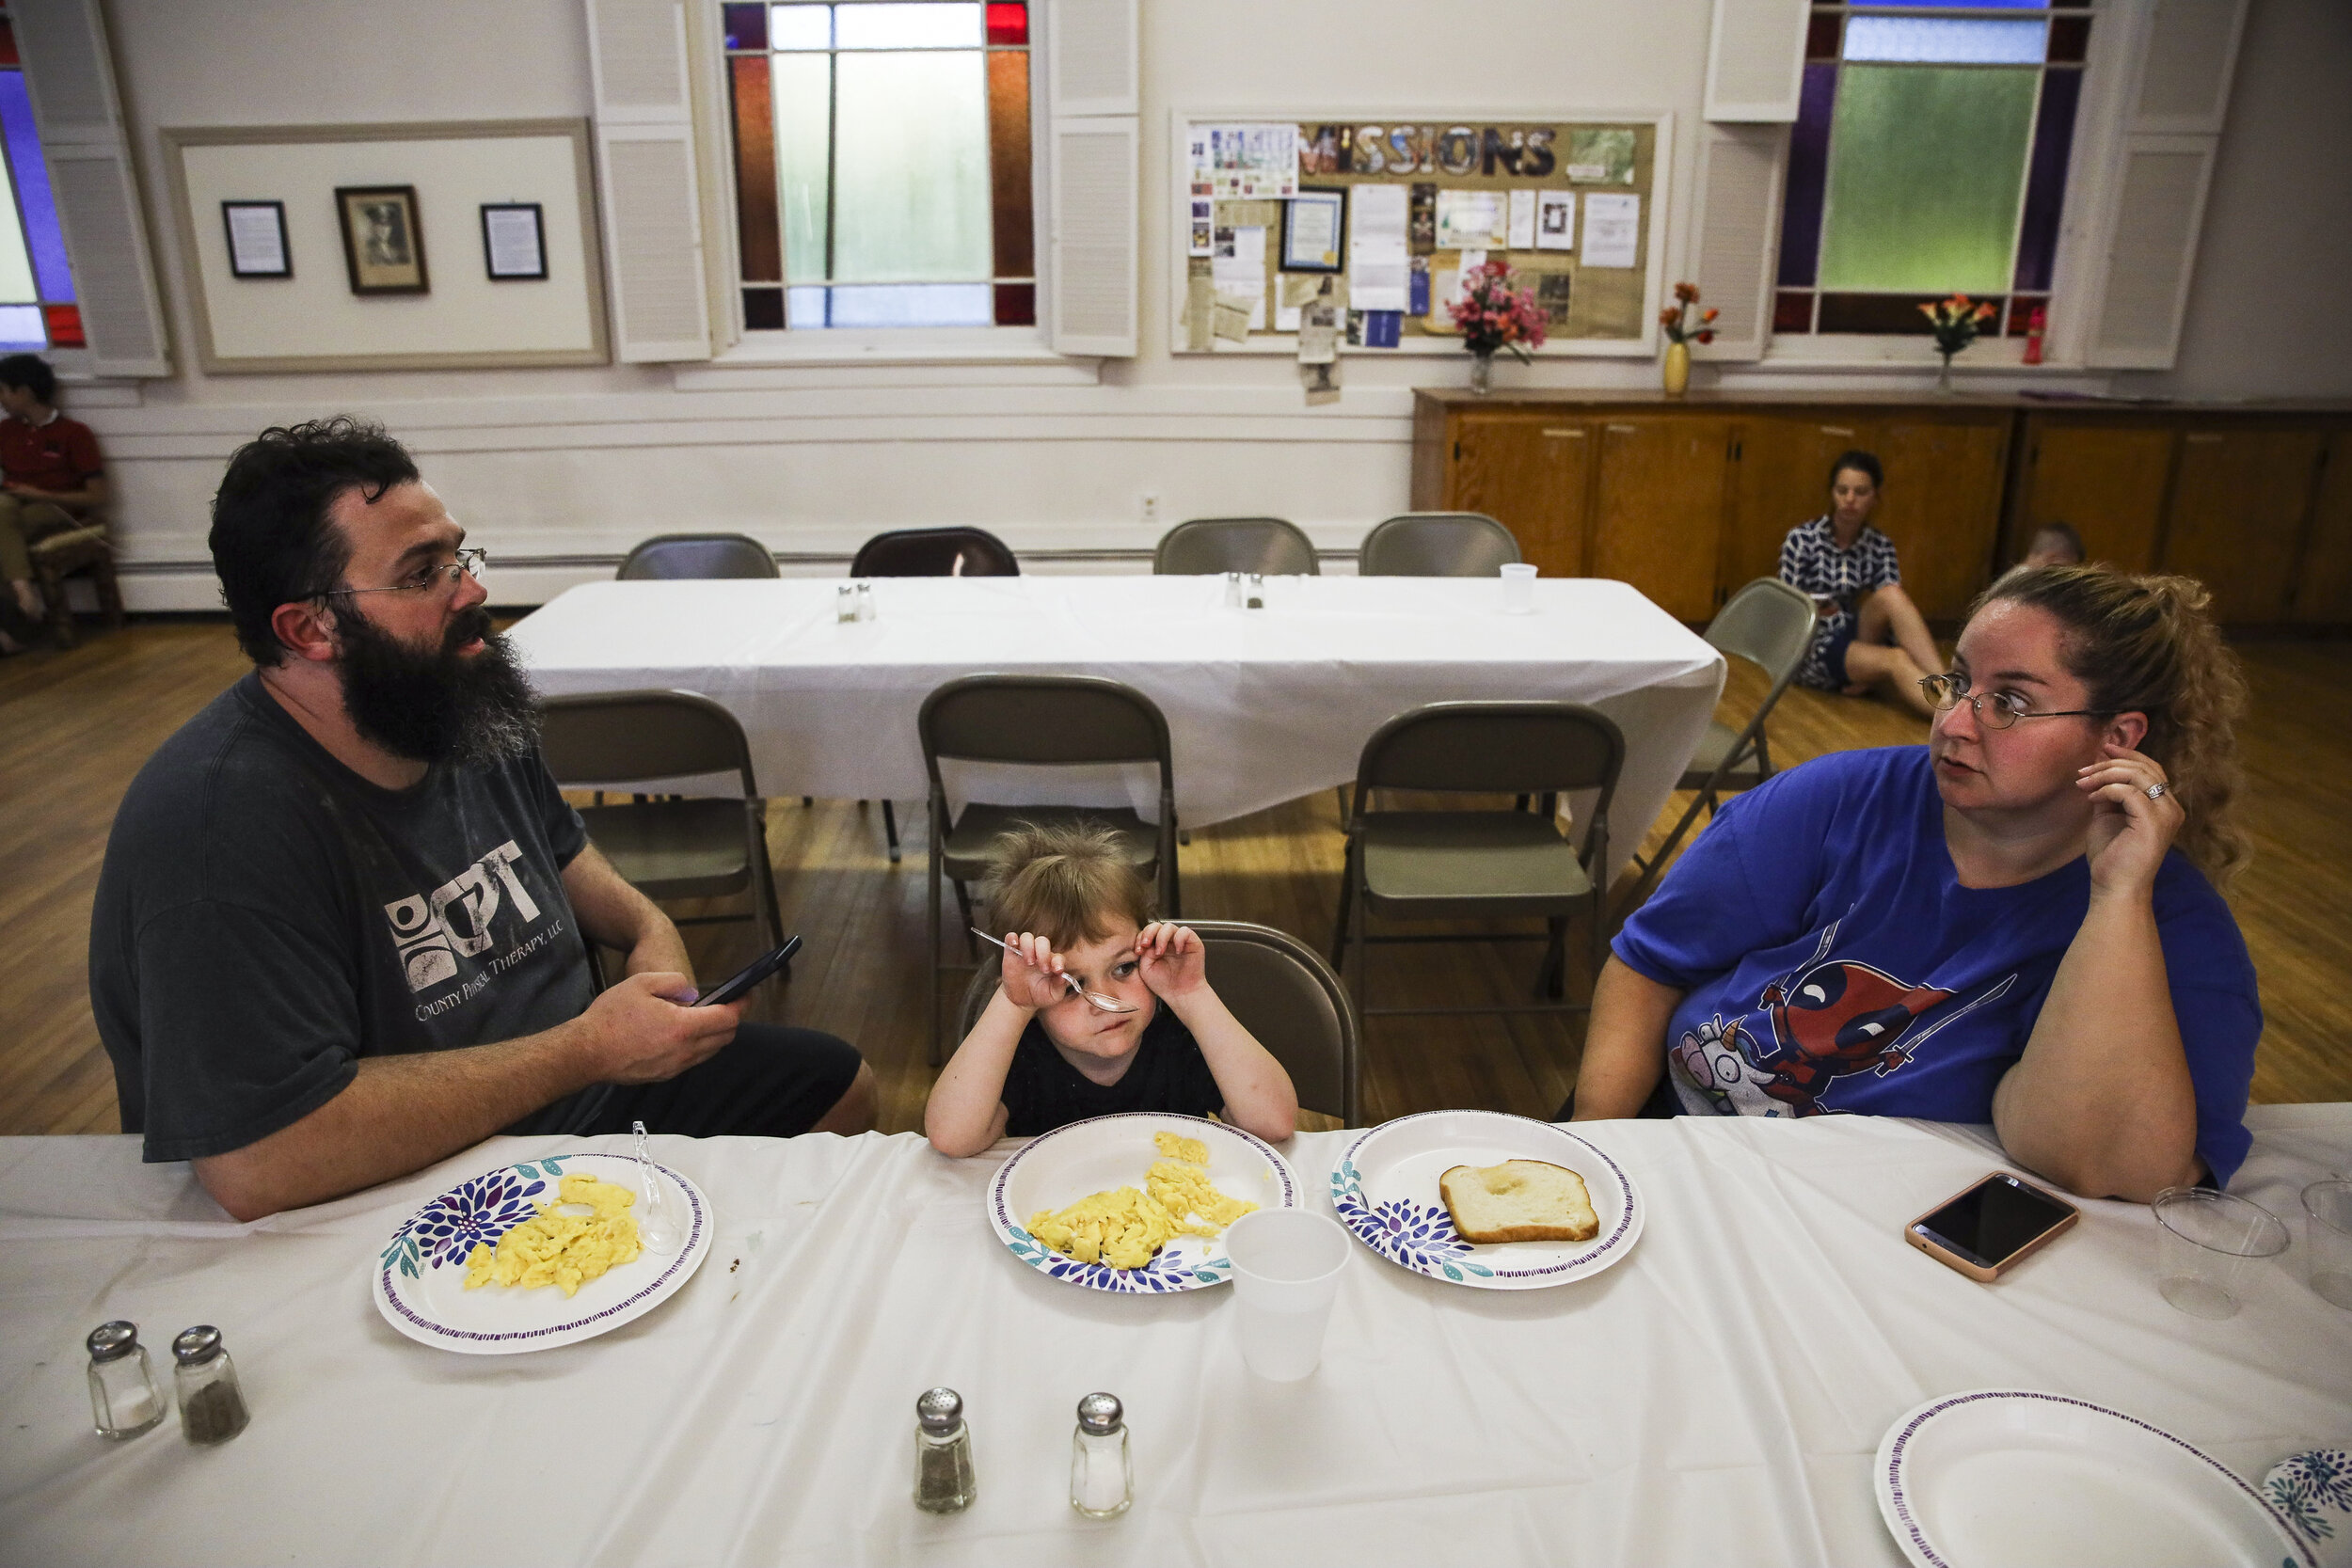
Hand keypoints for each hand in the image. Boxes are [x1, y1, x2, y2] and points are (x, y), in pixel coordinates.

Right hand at [571, 970, 739, 1083]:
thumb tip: (693, 994)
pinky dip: (698, 1046)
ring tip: (705, 1018)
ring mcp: (675, 1067)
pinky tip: (684, 1034)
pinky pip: (693, 1061)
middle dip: (732, 1019)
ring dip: (715, 1035)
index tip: (746, 995)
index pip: (728, 1018)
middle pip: (725, 1037)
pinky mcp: (664, 1075)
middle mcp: (685, 1051)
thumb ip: (675, 983)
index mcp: (683, 1027)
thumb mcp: (642, 983)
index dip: (742, 1005)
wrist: (586, 1053)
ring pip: (710, 1051)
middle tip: (728, 1004)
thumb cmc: (611, 1017)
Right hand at [994, 931, 1074, 1012]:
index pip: (1057, 956)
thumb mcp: (1053, 995)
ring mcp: (1025, 951)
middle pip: (1042, 942)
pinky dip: (1012, 938)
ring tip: (1029, 963)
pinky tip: (1014, 945)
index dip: (1058, 961)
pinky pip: (1010, 938)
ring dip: (1029, 947)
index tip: (1057, 970)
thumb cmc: (1041, 995)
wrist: (1022, 1000)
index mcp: (1052, 962)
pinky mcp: (1011, 952)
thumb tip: (1063, 976)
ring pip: (1027, 937)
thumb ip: (1059, 986)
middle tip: (1042, 969)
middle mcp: (1039, 953)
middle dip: (1043, 953)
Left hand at [1135, 921, 1206, 1000]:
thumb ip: (1144, 953)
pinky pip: (1185, 931)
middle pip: (1156, 925)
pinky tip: (1177, 951)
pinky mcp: (1192, 942)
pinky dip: (1179, 938)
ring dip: (1161, 937)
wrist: (1181, 994)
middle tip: (1145, 945)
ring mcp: (1179, 941)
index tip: (1138, 950)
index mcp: (1155, 946)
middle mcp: (1167, 941)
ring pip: (1169, 927)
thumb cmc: (1164, 984)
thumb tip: (1146, 943)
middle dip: (1149, 933)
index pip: (1146, 933)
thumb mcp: (1146, 968)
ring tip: (1160, 952)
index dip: (1141, 938)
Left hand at [2077, 742, 2181, 898]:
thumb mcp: (2108, 816)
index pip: (2151, 769)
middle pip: (2147, 768)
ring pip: (2139, 776)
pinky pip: (2130, 792)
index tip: (2102, 749)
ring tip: (2083, 782)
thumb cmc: (2111, 856)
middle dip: (2113, 762)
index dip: (2128, 755)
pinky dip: (2108, 789)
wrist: (2114, 887)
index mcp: (2164, 806)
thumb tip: (2099, 766)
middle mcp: (2171, 808)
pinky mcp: (2154, 822)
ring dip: (2106, 774)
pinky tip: (2092, 798)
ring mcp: (2166, 815)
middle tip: (2085, 768)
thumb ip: (2109, 793)